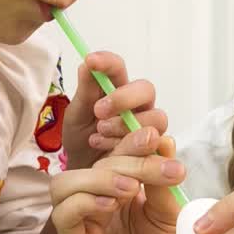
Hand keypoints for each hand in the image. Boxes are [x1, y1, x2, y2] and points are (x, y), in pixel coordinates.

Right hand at [51, 126, 188, 233]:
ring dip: (99, 178)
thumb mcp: (170, 208)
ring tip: (132, 189)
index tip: (154, 136)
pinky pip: (63, 216)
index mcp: (112, 184)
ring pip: (64, 184)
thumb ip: (161, 178)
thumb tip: (162, 140)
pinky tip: (113, 206)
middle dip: (125, 160)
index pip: (109, 150)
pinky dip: (85, 203)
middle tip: (160, 169)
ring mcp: (79, 223)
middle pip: (90, 164)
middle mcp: (90, 199)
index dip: (126, 138)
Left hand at [62, 51, 168, 170]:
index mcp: (117, 89)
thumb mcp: (76, 116)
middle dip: (123, 98)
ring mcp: (148, 127)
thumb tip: (87, 64)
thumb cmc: (82, 140)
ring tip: (99, 135)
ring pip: (155, 118)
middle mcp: (137, 105)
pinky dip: (132, 148)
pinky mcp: (154, 149)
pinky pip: (156, 144)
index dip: (108, 62)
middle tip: (99, 110)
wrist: (84, 172)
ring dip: (125, 126)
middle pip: (146, 89)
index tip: (92, 61)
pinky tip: (110, 152)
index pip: (119, 67)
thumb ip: (84, 91)